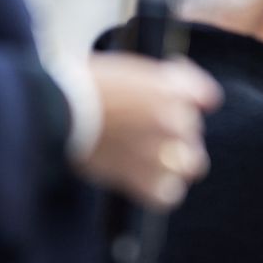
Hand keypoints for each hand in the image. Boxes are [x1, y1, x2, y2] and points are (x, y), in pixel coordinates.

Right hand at [80, 54, 220, 207]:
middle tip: (142, 129)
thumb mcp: (128, 68)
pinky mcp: (144, 180)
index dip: (193, 99)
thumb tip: (186, 95)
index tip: (177, 100)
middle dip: (174, 131)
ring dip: (175, 162)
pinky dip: (160, 190)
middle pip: (193, 130)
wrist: (54, 110)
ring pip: (191, 164)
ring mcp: (162, 152)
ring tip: (148, 157)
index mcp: (171, 86)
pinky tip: (143, 180)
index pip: (207, 96)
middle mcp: (175, 119)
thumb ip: (161, 82)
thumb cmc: (82, 86)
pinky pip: (169, 194)